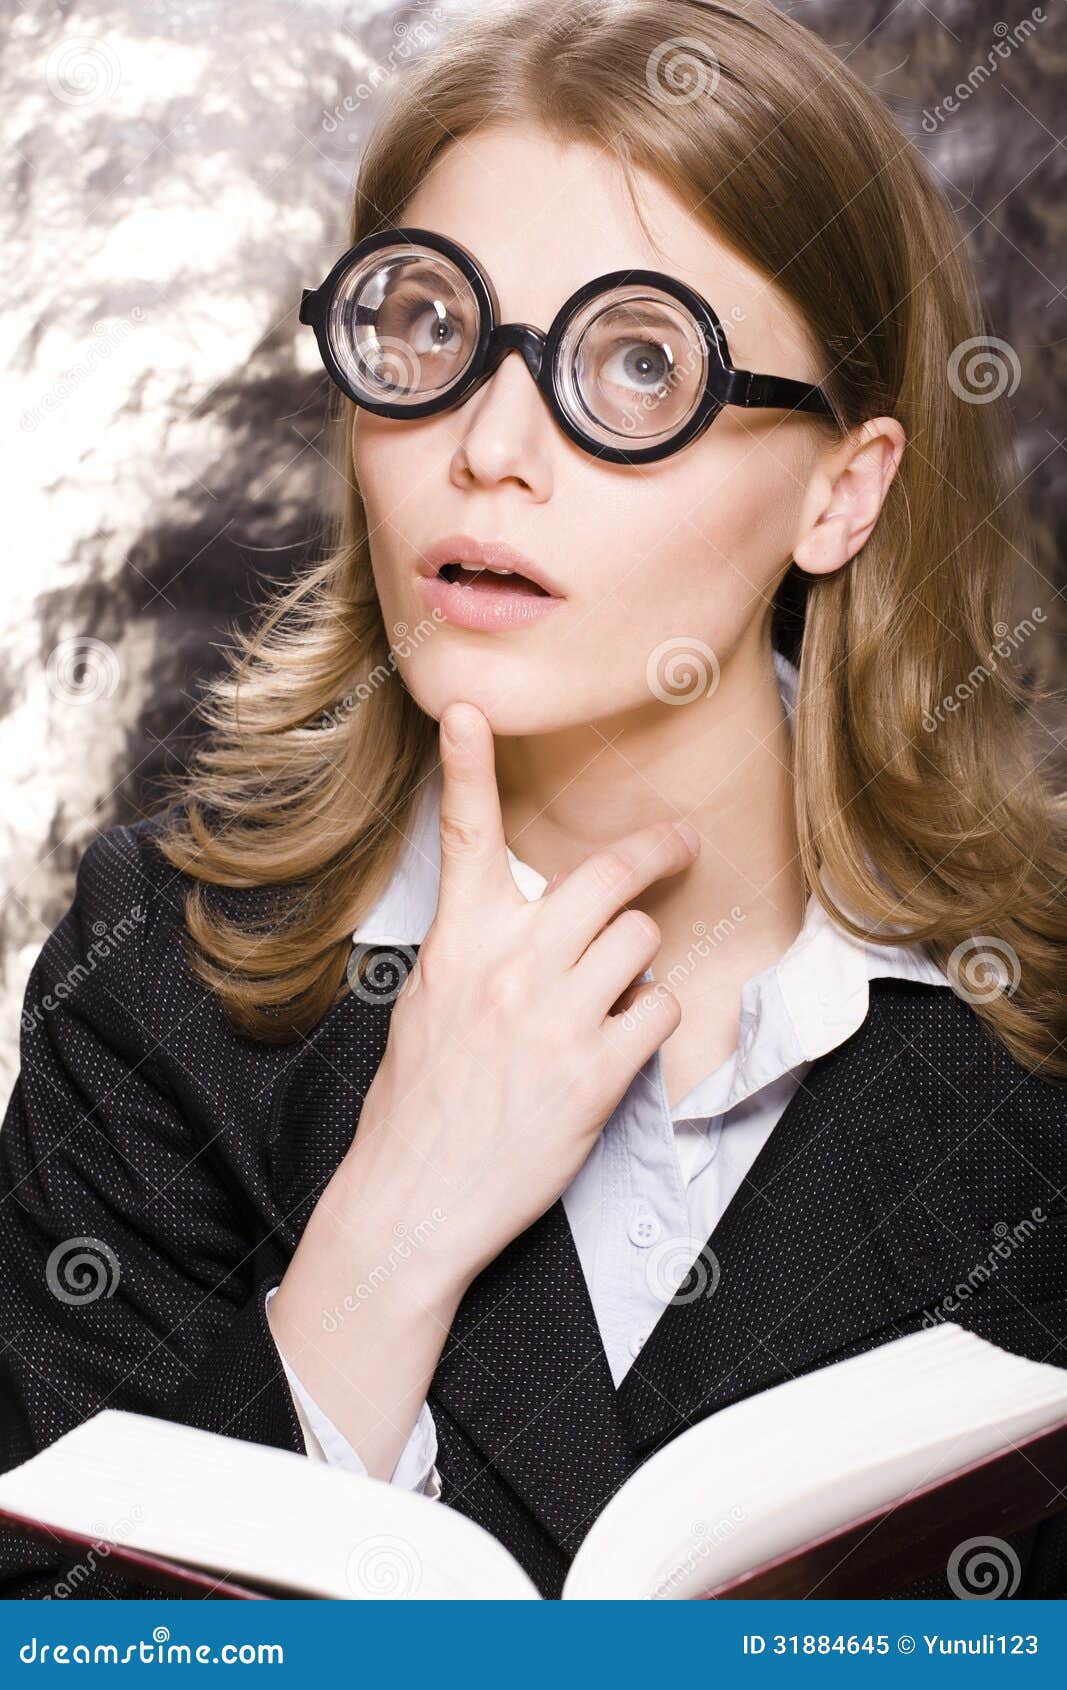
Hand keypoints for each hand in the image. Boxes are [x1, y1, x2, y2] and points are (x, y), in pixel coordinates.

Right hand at [343, 699, 699, 1292]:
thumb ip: (478, 951)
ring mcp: (554, 1018)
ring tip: (613, 993)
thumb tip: (529, 923)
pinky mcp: (595, 1073)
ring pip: (640, 939)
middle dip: (656, 850)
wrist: (412, 1201)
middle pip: (606, 875)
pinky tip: (618, 1044)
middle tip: (682, 840)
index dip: (468, 764)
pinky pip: (657, 1009)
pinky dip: (648, 1020)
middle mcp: (508, 967)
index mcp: (456, 943)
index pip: (465, 835)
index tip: (470, 710)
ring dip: (640, 958)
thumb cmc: (417, 1105)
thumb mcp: (427, 1006)